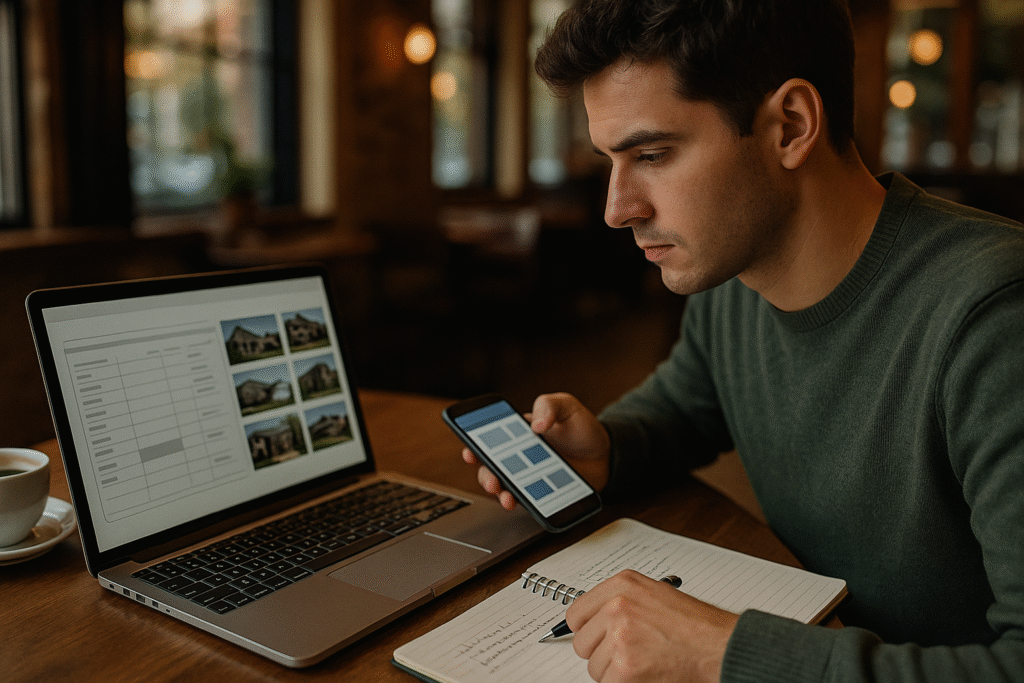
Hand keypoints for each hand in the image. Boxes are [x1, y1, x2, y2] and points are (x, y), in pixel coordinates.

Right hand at [461, 392, 610, 510]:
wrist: (608, 456)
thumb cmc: (584, 428)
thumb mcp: (567, 406)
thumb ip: (548, 405)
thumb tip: (535, 424)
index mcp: (519, 432)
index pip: (490, 438)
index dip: (474, 444)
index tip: (470, 451)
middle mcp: (519, 456)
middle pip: (491, 466)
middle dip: (485, 474)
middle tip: (491, 480)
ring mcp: (529, 476)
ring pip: (504, 486)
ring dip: (499, 493)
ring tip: (505, 496)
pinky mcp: (541, 493)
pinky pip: (526, 500)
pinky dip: (521, 503)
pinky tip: (522, 503)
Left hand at [566, 570, 737, 682]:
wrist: (719, 646)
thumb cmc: (696, 624)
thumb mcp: (654, 594)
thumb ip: (622, 601)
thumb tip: (596, 618)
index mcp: (622, 585)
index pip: (577, 612)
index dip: (588, 629)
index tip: (596, 636)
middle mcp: (617, 607)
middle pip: (582, 642)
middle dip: (601, 652)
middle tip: (628, 653)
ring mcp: (619, 637)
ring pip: (594, 667)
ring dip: (614, 671)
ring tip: (643, 661)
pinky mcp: (624, 668)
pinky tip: (645, 673)